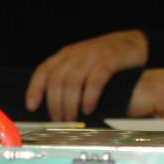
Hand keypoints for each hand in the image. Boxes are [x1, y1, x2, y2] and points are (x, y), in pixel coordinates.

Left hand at [25, 30, 147, 120]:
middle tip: (59, 120)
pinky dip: (89, 96)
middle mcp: (77, 53)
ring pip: (73, 81)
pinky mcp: (109, 60)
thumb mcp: (82, 64)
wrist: (132, 44)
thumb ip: (69, 78)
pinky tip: (88, 109)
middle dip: (55, 103)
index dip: (35, 89)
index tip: (31, 107)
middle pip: (57, 80)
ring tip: (72, 118)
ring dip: (70, 103)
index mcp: (66, 55)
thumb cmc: (106, 59)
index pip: (44, 71)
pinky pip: (95, 79)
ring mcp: (92, 55)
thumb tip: (55, 105)